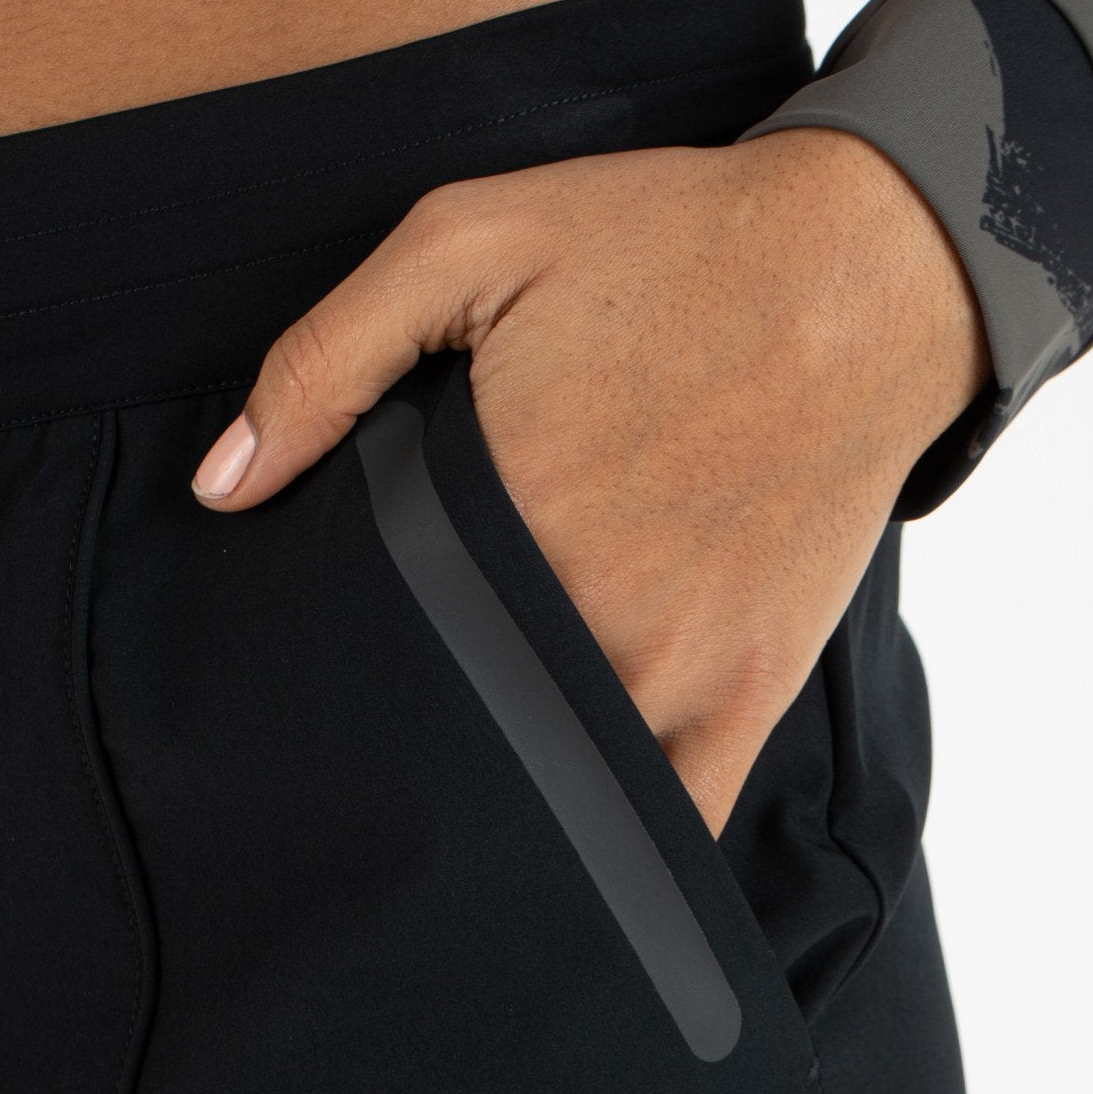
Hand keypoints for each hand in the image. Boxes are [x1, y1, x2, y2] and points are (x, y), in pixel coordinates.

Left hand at [190, 127, 990, 836]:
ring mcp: (673, 670)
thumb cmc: (667, 246)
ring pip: (553, 792)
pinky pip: (671, 823)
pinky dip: (616, 851)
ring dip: (503, 805)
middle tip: (376, 744)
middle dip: (410, 742)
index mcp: (501, 516)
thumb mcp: (469, 239)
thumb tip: (224, 488)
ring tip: (460, 794)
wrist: (868, 269)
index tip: (312, 687)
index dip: (337, 675)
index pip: (377, 648)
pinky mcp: (747, 695)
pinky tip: (568, 854)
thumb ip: (328, 358)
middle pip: (456, 728)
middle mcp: (584, 614)